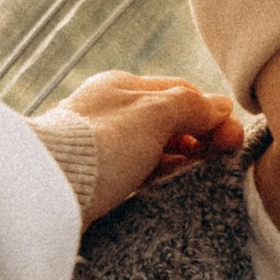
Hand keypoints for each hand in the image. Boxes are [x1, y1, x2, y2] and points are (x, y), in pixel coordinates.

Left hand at [65, 70, 244, 223]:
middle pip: (166, 120)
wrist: (46, 192)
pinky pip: (136, 172)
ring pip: (152, 148)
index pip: (179, 91)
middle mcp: (108, 111)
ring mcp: (99, 146)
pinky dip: (159, 176)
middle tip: (223, 157)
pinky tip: (172, 188)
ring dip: (181, 157)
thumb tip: (220, 106)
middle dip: (198, 135)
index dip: (211, 111)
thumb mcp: (155, 115)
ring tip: (203, 174)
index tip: (232, 137)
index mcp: (121, 87)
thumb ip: (190, 107)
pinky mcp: (92, 179)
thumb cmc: (100, 146)